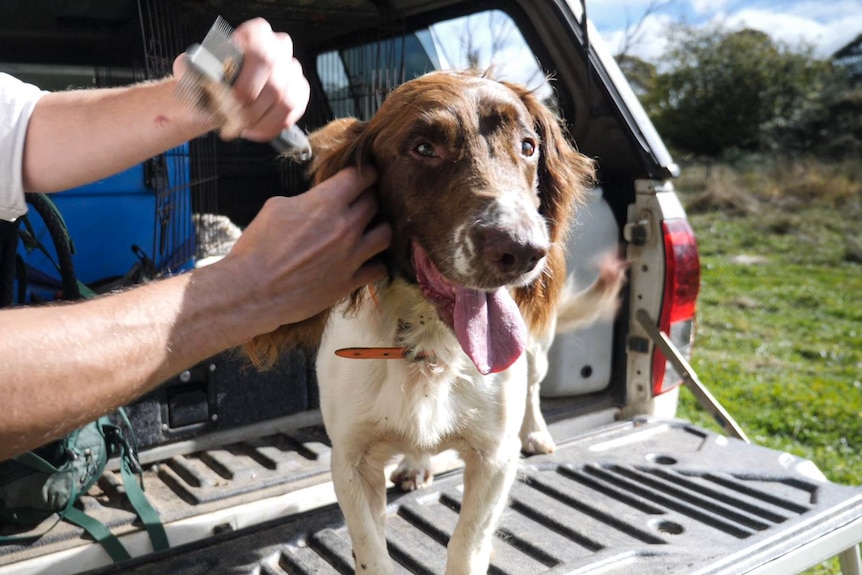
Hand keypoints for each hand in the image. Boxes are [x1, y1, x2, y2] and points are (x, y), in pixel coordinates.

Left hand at [173, 18, 308, 141]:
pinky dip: (271, 127)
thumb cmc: (209, 77)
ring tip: (240, 129)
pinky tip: (253, 131)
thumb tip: (189, 71)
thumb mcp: (193, 69)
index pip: (261, 56)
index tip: (230, 103)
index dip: (248, 85)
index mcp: (257, 34)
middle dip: (251, 111)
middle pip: (274, 85)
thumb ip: (189, 69)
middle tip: (231, 124)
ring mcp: (293, 71)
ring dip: (261, 122)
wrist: (221, 90)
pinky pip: (292, 114)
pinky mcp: (300, 92)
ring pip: (286, 103)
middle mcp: (280, 48)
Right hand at [220, 167, 390, 334]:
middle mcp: (345, 227)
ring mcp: (351, 256)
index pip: (361, 176)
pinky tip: (366, 261)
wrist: (252, 289)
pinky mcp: (349, 282)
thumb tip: (318, 200)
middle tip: (361, 203)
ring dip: (379, 229)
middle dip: (369, 199)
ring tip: (370, 230)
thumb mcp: (277, 207)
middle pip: (374, 203)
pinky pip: (379, 269)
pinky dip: (375, 263)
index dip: (366, 173)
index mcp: (326, 203)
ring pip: (386, 234)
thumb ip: (307, 200)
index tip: (366, 175)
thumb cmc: (257, 247)